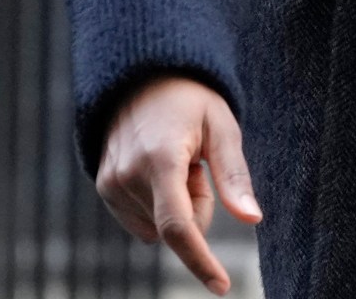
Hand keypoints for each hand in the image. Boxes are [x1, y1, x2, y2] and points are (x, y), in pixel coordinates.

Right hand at [94, 75, 261, 293]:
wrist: (142, 77)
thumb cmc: (191, 101)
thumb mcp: (222, 127)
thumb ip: (234, 175)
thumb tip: (253, 219)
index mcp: (161, 159)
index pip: (179, 226)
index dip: (201, 261)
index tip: (221, 287)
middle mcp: (129, 175)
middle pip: (178, 228)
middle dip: (199, 207)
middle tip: (197, 165)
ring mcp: (110, 183)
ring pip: (160, 228)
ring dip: (176, 205)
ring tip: (174, 160)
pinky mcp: (103, 187)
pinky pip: (142, 221)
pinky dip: (157, 205)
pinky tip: (158, 168)